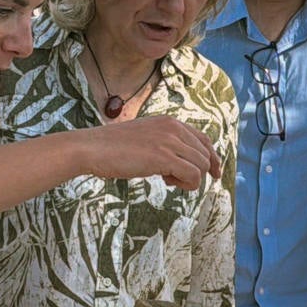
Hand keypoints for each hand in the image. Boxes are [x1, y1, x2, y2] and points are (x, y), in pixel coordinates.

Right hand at [82, 116, 222, 190]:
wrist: (92, 148)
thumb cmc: (112, 148)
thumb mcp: (144, 138)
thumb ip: (164, 144)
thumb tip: (181, 164)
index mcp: (169, 122)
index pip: (203, 140)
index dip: (212, 158)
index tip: (214, 174)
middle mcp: (173, 128)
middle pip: (205, 156)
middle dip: (195, 172)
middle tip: (172, 179)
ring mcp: (170, 142)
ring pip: (201, 166)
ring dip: (189, 180)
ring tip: (167, 180)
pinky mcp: (165, 157)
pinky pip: (193, 176)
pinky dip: (186, 185)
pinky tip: (166, 182)